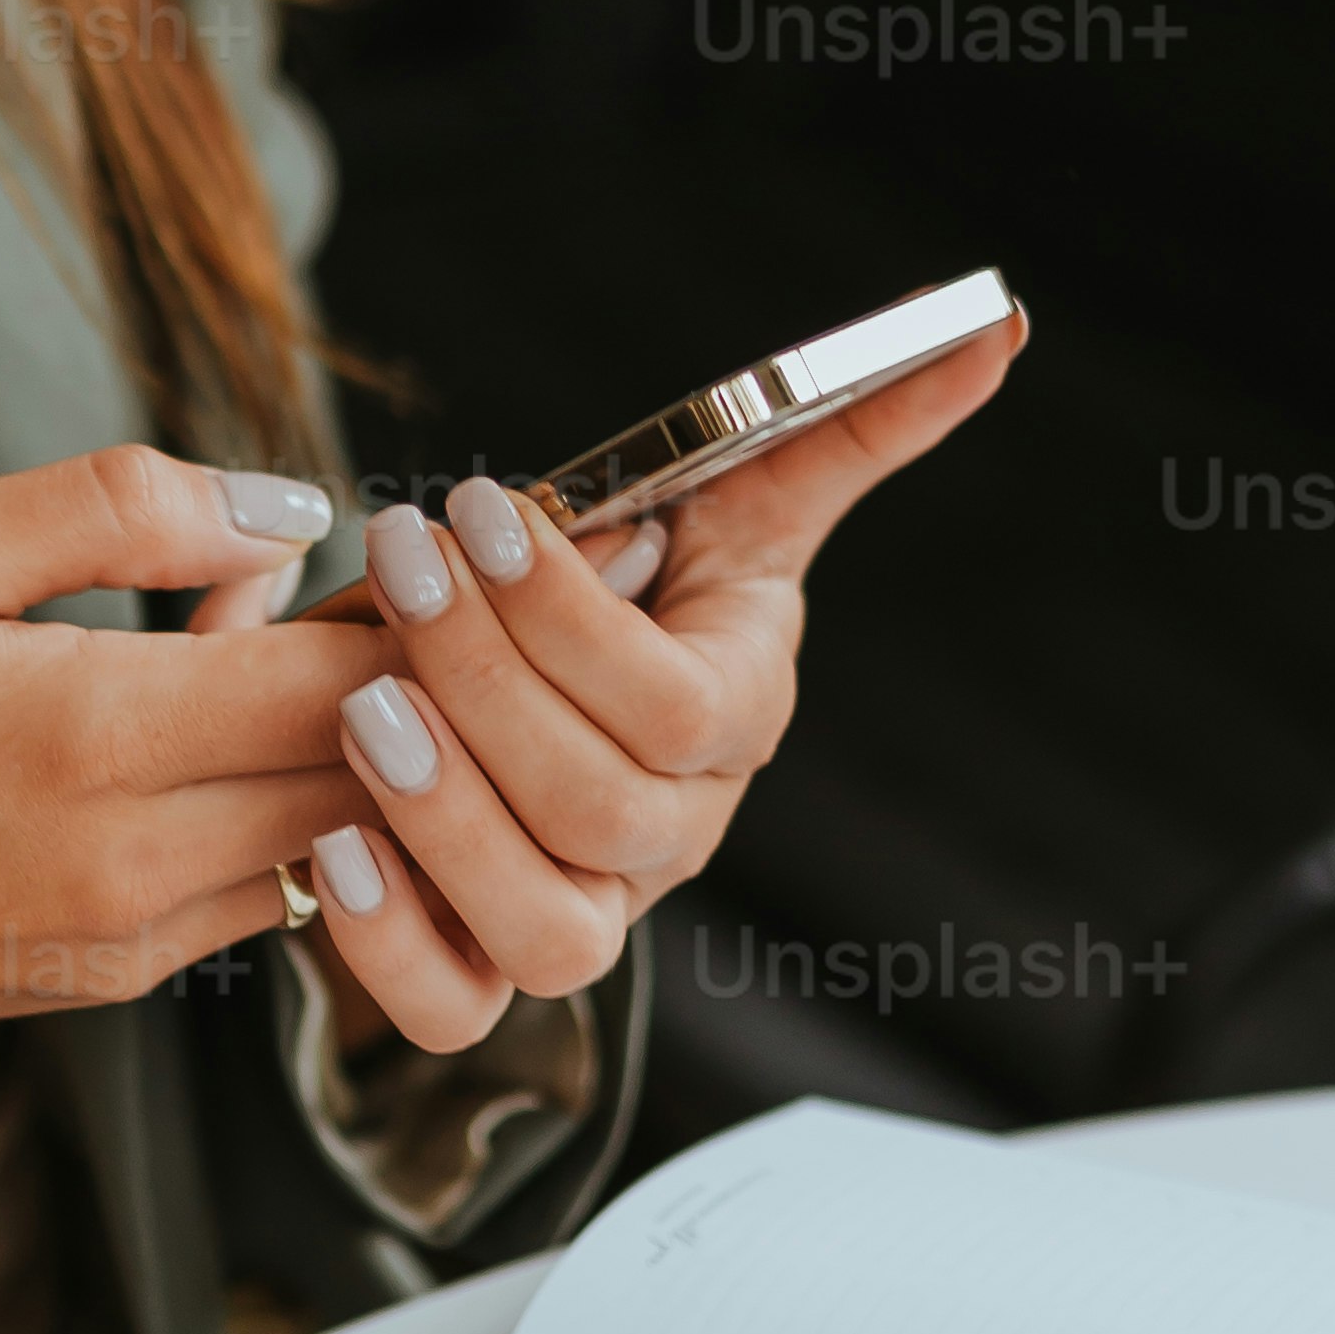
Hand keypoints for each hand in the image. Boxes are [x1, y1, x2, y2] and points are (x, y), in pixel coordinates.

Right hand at [0, 448, 382, 1174]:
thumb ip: (120, 509)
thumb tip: (288, 511)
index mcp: (95, 735)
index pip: (353, 684)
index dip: (416, 614)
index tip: (421, 549)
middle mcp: (139, 859)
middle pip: (376, 774)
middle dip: (406, 680)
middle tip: (382, 584)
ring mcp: (135, 937)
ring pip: (335, 840)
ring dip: (340, 745)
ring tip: (251, 640)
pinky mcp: (117, 978)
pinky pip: (260, 886)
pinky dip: (272, 802)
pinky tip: (189, 723)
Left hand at [294, 305, 1026, 1053]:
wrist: (547, 679)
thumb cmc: (636, 577)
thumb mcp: (734, 493)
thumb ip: (851, 421)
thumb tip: (1000, 321)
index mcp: (736, 722)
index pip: (672, 708)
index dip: (568, 620)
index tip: (475, 507)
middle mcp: (675, 837)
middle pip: (599, 808)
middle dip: (485, 681)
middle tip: (398, 565)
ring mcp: (590, 913)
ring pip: (548, 932)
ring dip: (447, 818)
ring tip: (362, 705)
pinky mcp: (487, 967)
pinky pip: (457, 1012)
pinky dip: (392, 946)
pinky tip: (333, 847)